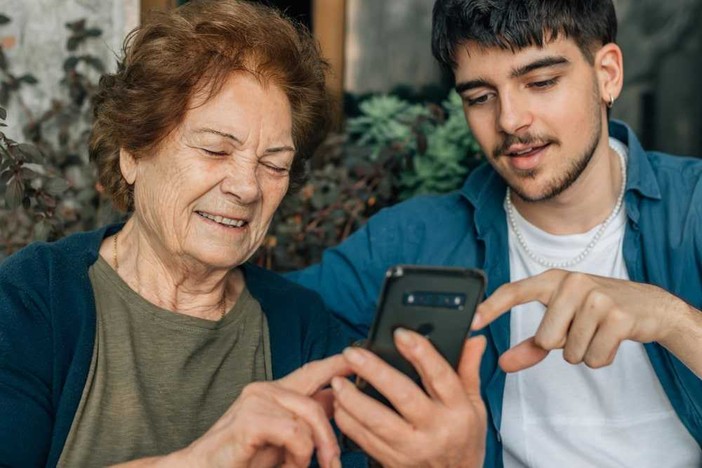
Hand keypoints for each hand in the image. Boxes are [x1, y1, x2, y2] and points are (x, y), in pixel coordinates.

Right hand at [180, 355, 350, 467]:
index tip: (360, 358)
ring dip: (310, 452)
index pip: (312, 371)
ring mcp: (256, 400)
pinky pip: (294, 432)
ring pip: (308, 418)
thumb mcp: (282, 440)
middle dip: (330, 436)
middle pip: (317, 401)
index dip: (338, 364)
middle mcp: (265, 389)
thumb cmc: (241, 459)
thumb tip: (333, 400)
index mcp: (274, 393)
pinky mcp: (249, 418)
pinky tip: (286, 465)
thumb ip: (305, 419)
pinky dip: (297, 455)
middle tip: (331, 463)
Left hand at [331, 330, 486, 466]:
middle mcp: (436, 429)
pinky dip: (349, 421)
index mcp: (458, 410)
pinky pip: (366, 440)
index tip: (400, 334)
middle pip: (402, 395)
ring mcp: (413, 447)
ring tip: (338, 380)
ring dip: (353, 399)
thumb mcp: (475, 405)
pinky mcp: (394, 461)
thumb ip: (469, 369)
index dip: (420, 351)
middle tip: (353, 354)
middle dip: (374, 371)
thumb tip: (473, 338)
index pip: (440, 376)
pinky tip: (340, 405)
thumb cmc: (465, 440)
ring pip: (378, 420)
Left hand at [473, 269, 688, 371]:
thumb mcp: (563, 321)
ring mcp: (596, 297)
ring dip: (583, 352)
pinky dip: (601, 357)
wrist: (649, 306)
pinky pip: (593, 358)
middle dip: (562, 345)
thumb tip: (502, 363)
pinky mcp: (617, 316)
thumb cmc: (597, 312)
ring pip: (569, 352)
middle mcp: (571, 283)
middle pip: (545, 339)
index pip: (514, 292)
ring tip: (597, 332)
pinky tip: (611, 338)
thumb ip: (531, 344)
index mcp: (552, 280)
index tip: (471, 323)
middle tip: (581, 329)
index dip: (491, 308)